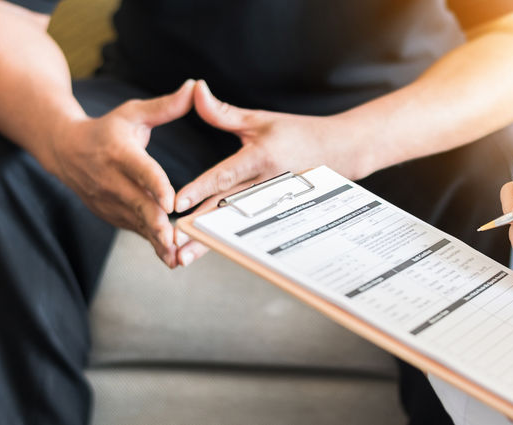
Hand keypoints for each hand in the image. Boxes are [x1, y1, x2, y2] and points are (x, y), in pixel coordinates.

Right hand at [45, 80, 195, 267]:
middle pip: (138, 205)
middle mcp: (112, 180)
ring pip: (137, 223)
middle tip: (175, 240)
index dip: (155, 186)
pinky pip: (134, 230)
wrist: (65, 150)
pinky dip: (150, 242)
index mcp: (120, 153)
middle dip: (156, 225)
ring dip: (156, 241)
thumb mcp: (133, 113)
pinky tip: (169, 256)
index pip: (141, 170)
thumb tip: (196, 86)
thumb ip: (166, 106)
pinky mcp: (110, 215)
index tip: (170, 201)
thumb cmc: (108, 129)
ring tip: (176, 258)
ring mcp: (109, 201)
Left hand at [173, 80, 367, 265]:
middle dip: (198, 228)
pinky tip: (205, 251)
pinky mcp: (276, 212)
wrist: (340, 152)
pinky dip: (225, 241)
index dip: (201, 189)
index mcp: (260, 158)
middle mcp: (266, 185)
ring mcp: (272, 203)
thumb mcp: (260, 120)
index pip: (225, 176)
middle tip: (171, 242)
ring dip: (208, 242)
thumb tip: (195, 88)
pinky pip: (246, 229)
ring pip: (233, 226)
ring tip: (181, 257)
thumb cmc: (298, 133)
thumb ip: (223, 112)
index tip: (178, 203)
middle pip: (226, 209)